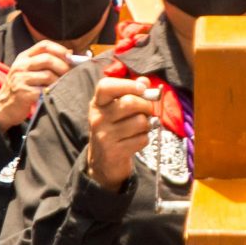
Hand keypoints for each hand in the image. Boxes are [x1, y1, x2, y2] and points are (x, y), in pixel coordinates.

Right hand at [0, 41, 77, 131]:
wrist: (4, 107)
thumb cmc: (22, 87)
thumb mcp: (28, 70)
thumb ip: (45, 61)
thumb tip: (70, 52)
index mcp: (23, 57)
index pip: (44, 45)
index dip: (60, 49)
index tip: (70, 57)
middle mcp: (20, 66)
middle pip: (47, 59)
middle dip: (63, 66)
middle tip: (70, 74)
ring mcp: (21, 80)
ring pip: (48, 75)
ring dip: (59, 81)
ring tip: (62, 86)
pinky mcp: (23, 94)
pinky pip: (44, 90)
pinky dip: (52, 92)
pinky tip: (54, 94)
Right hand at [87, 73, 160, 190]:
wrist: (103, 162)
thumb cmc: (115, 129)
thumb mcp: (117, 109)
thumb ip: (131, 92)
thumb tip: (145, 82)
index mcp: (97, 104)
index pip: (106, 86)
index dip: (128, 84)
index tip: (142, 89)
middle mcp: (98, 118)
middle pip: (130, 103)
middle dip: (146, 106)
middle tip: (148, 111)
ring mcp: (105, 136)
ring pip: (140, 121)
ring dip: (148, 124)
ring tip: (142, 127)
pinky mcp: (114, 152)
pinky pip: (142, 139)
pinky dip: (145, 139)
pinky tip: (136, 140)